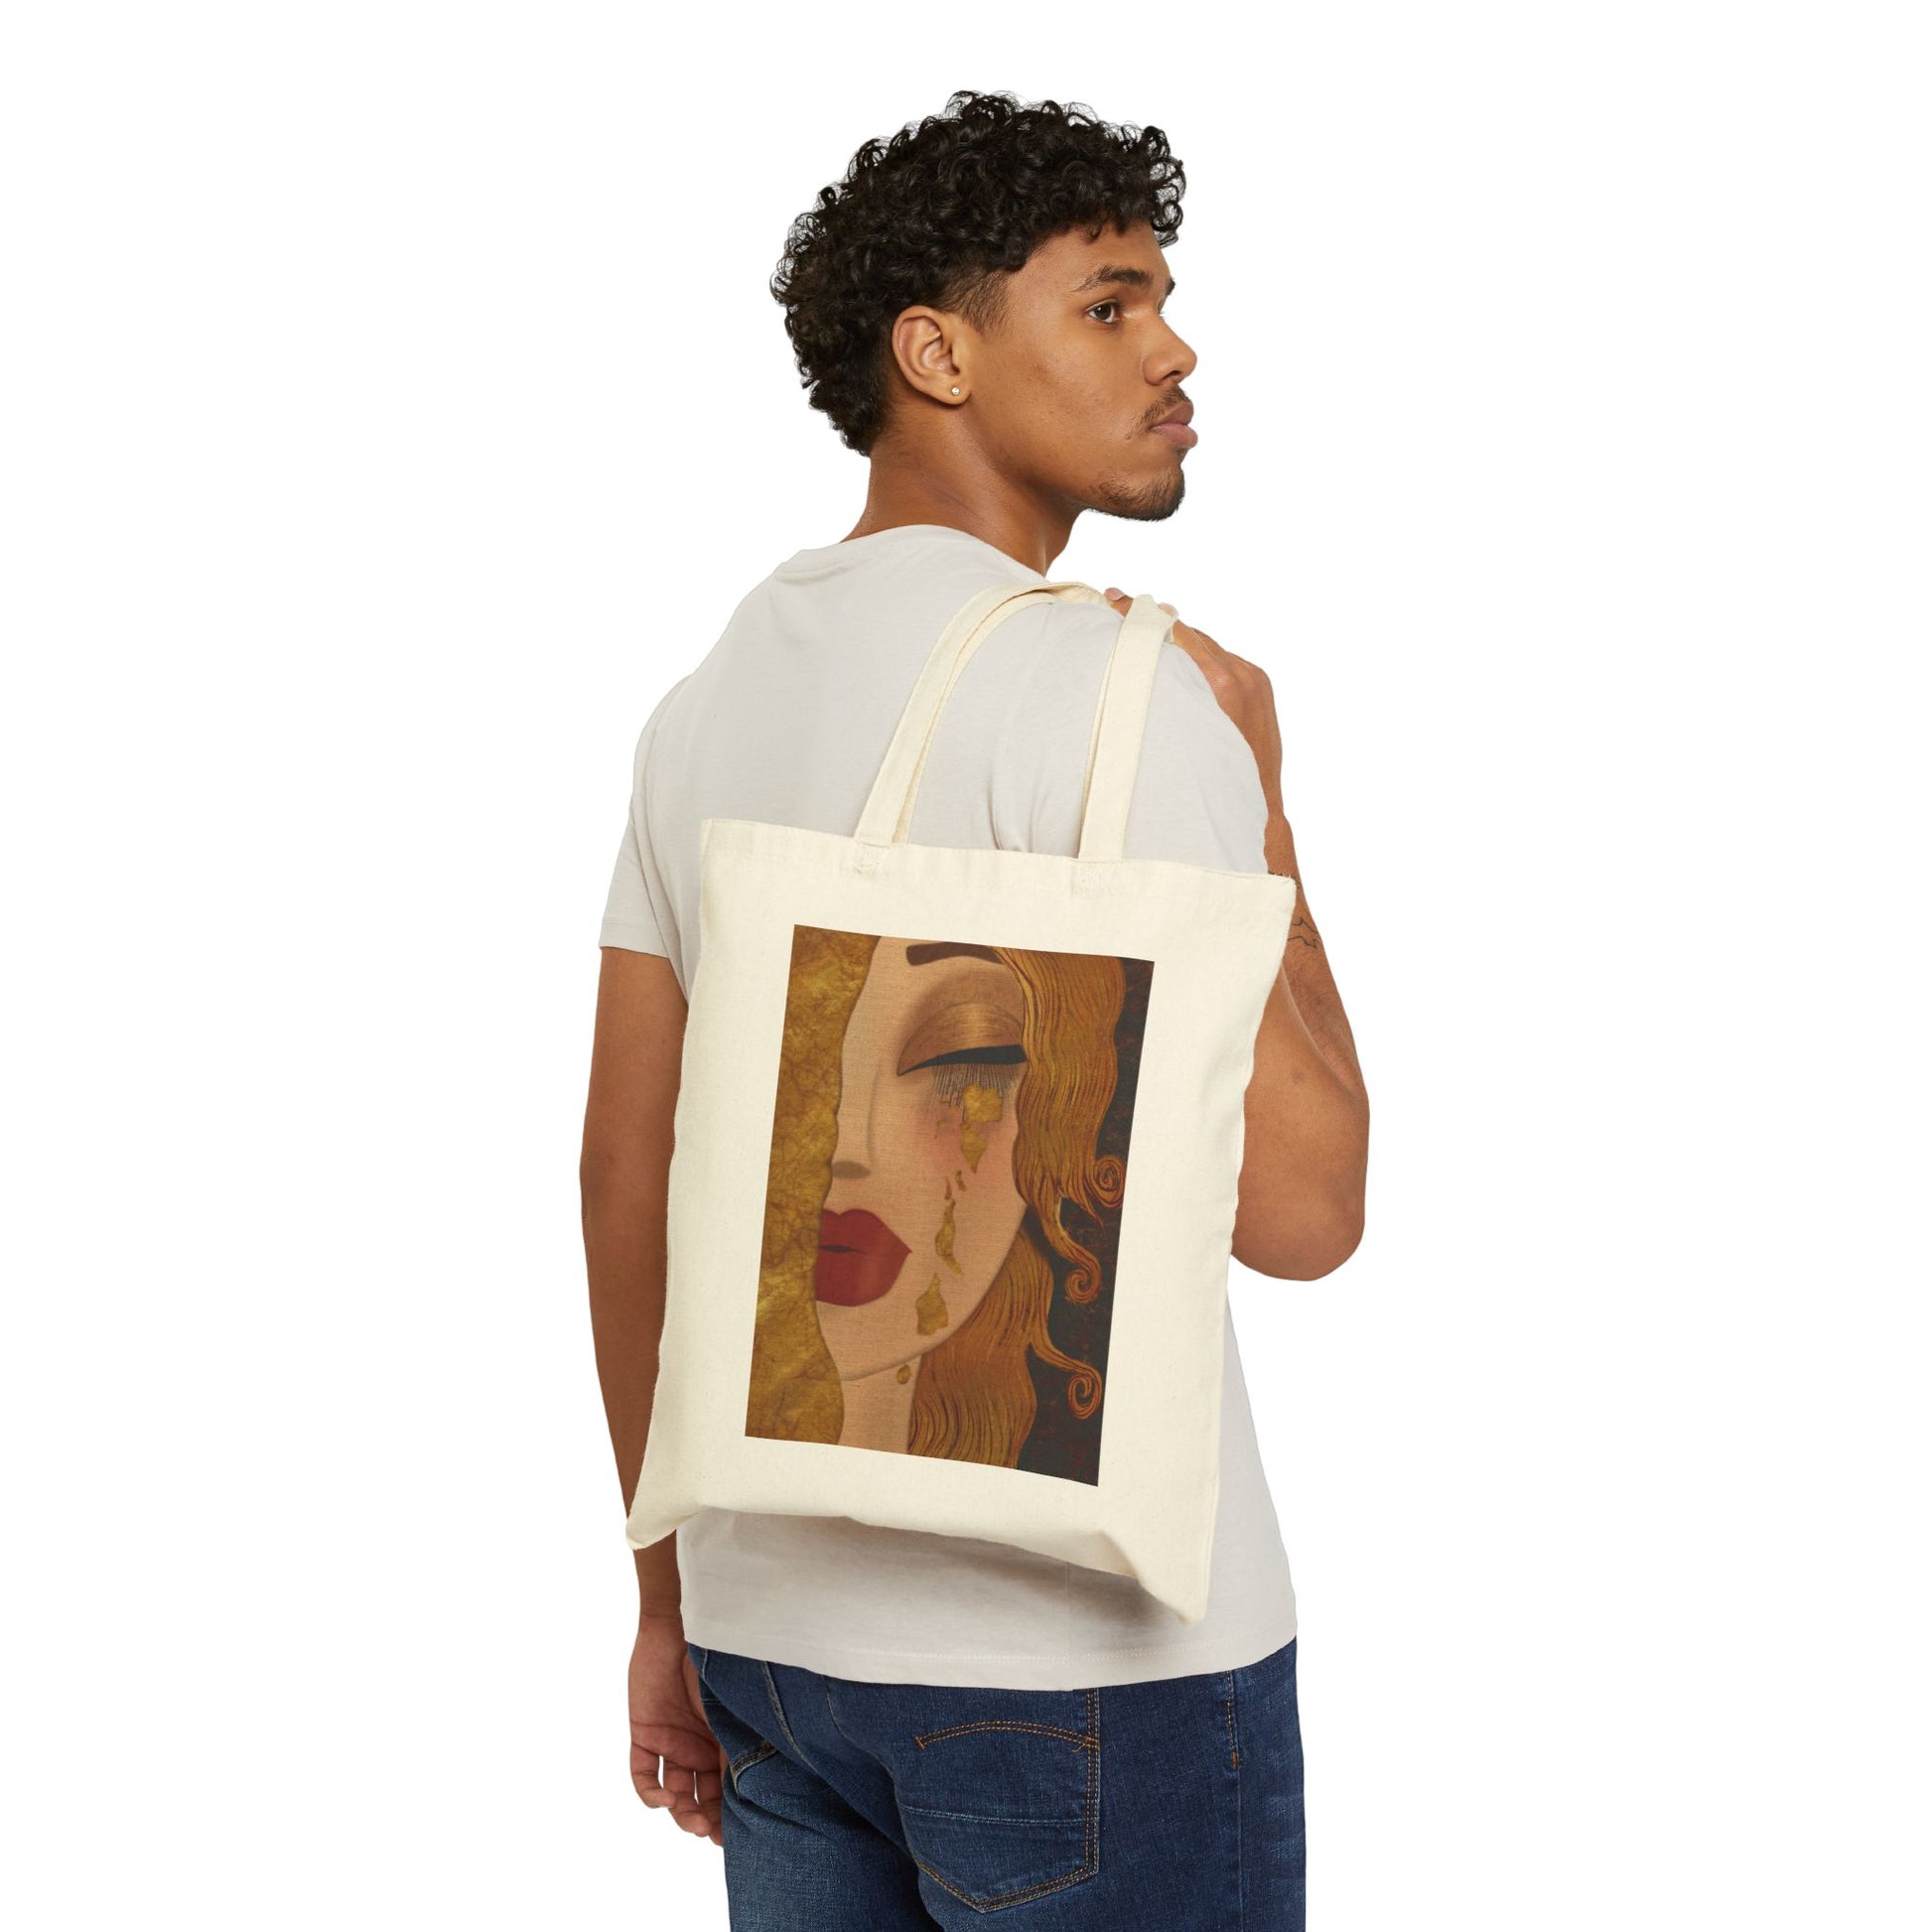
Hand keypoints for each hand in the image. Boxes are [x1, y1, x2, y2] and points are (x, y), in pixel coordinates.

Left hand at [628, 1613, 725, 1846]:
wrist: (685, 1625)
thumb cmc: (721, 1659)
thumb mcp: (738, 1706)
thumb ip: (748, 1739)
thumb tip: (773, 1780)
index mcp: (723, 1740)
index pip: (726, 1788)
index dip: (728, 1814)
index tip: (733, 1836)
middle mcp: (697, 1746)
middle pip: (699, 1797)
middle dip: (705, 1820)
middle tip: (710, 1834)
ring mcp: (670, 1742)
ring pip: (672, 1793)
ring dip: (680, 1812)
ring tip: (690, 1820)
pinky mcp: (644, 1734)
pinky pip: (642, 1775)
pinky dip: (649, 1794)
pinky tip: (663, 1799)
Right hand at [1103, 586, 1285, 823]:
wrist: (1258, 805)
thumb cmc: (1209, 779)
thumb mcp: (1177, 731)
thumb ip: (1167, 691)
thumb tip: (1144, 661)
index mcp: (1219, 682)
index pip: (1175, 631)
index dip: (1141, 615)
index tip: (1116, 598)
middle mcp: (1239, 673)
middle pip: (1189, 633)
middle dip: (1157, 625)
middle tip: (1123, 610)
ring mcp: (1253, 677)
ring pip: (1206, 645)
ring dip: (1182, 644)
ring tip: (1152, 640)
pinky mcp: (1261, 683)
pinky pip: (1225, 659)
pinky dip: (1204, 660)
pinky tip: (1186, 670)